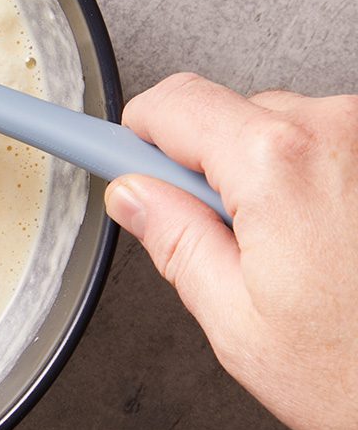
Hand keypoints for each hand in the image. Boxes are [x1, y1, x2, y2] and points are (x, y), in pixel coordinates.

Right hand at [106, 73, 357, 429]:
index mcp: (279, 165)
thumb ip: (175, 242)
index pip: (169, 106)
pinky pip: (333, 147)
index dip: (128, 137)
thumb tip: (133, 196)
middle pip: (228, 115)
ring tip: (300, 257)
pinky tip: (335, 245)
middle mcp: (339, 131)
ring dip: (270, 178)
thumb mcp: (238, 323)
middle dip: (209, 170)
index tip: (96, 143)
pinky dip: (318, 183)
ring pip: (283, 130)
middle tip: (227, 245)